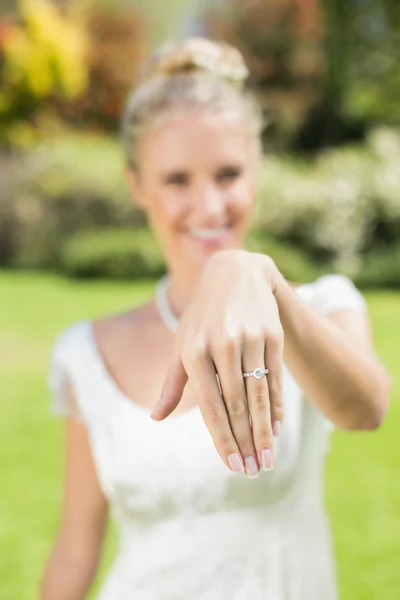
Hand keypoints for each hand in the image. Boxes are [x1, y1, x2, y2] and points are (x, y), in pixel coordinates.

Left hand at [151, 250, 283, 477]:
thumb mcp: (182, 344)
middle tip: (253, 471)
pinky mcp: (272, 333)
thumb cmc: (202, 318)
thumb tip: (156, 419)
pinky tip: (278, 427)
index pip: (210, 405)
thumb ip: (172, 383)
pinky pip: (276, 376)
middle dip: (245, 441)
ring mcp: (249, 338)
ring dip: (264, 431)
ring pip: (259, 394)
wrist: (234, 274)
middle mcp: (222, 345)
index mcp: (194, 351)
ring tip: (268, 459)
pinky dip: (277, 405)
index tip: (231, 465)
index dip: (222, 438)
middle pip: (237, 404)